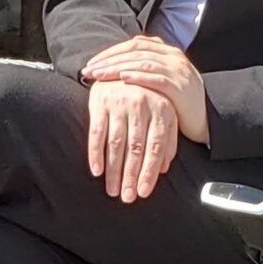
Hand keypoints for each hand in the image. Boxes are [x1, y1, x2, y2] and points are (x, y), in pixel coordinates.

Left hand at [82, 36, 209, 146]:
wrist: (208, 119)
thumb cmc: (178, 103)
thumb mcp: (162, 82)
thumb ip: (145, 71)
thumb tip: (114, 70)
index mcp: (167, 52)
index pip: (133, 45)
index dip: (110, 52)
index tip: (91, 63)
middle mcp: (173, 57)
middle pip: (134, 52)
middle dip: (108, 60)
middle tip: (87, 70)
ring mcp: (178, 70)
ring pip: (142, 62)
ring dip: (116, 68)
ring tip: (98, 75)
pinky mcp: (181, 87)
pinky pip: (156, 78)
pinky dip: (138, 77)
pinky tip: (122, 79)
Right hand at [86, 79, 178, 202]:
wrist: (121, 66)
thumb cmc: (146, 96)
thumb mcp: (164, 113)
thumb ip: (167, 139)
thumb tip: (163, 168)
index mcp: (162, 110)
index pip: (156, 147)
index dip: (150, 172)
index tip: (144, 192)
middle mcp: (141, 105)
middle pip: (136, 149)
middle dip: (131, 176)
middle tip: (127, 197)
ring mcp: (120, 102)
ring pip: (116, 144)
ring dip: (113, 170)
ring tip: (112, 189)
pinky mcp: (100, 102)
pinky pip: (97, 132)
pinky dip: (95, 153)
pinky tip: (97, 170)